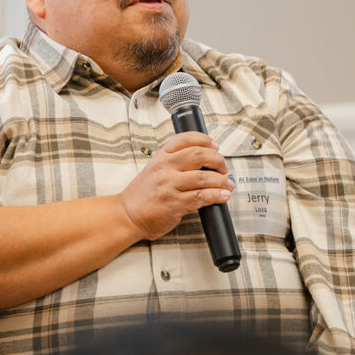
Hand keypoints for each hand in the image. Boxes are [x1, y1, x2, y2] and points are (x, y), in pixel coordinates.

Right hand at [119, 131, 233, 239]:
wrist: (127, 215)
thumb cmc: (142, 195)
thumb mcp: (154, 169)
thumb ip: (174, 162)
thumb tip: (204, 160)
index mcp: (161, 157)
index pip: (186, 139)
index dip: (205, 140)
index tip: (215, 146)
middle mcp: (165, 168)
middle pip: (199, 155)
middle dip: (218, 160)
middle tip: (224, 168)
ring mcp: (169, 185)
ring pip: (204, 177)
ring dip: (221, 181)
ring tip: (227, 184)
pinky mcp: (174, 203)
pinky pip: (201, 196)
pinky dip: (216, 195)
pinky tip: (222, 196)